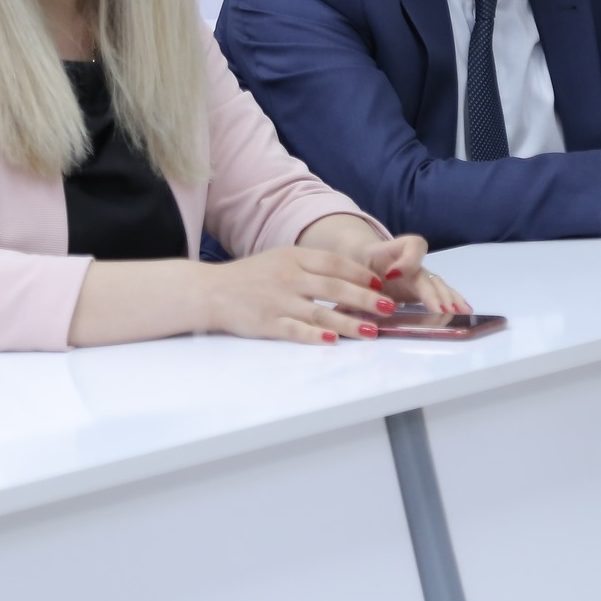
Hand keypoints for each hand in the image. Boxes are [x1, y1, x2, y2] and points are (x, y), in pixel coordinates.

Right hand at [201, 246, 403, 344]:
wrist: (211, 291)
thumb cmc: (249, 276)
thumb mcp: (279, 259)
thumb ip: (309, 265)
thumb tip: (346, 277)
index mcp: (293, 257)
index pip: (335, 263)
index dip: (360, 274)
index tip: (380, 283)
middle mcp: (289, 277)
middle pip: (335, 288)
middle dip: (365, 299)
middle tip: (388, 307)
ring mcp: (278, 301)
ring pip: (322, 313)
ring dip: (350, 323)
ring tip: (372, 331)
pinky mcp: (267, 324)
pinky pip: (297, 331)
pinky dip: (317, 337)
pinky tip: (335, 342)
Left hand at [358, 234, 469, 314]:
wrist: (360, 258)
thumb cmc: (354, 264)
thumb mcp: (348, 271)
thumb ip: (352, 283)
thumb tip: (350, 304)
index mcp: (389, 253)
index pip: (411, 245)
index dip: (407, 260)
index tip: (394, 274)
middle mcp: (408, 263)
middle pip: (425, 274)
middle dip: (432, 292)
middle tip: (439, 309)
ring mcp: (418, 275)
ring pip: (436, 284)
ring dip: (446, 298)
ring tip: (457, 311)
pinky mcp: (422, 287)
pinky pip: (440, 291)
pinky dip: (452, 300)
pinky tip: (465, 310)